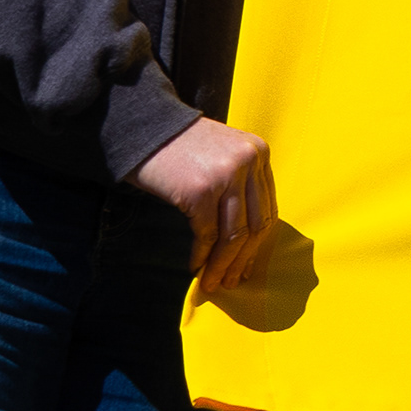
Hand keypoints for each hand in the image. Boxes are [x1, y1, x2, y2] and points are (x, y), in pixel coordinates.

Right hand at [128, 117, 277, 292]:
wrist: (143, 128)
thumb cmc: (180, 147)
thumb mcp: (223, 155)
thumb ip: (241, 184)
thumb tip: (246, 239)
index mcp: (259, 153)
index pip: (267, 209)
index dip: (257, 243)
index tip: (246, 265)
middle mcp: (249, 161)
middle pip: (255, 225)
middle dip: (242, 259)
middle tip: (231, 281)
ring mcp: (226, 175)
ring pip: (234, 235)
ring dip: (222, 264)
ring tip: (212, 282)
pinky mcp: (200, 191)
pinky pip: (207, 234)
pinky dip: (201, 255)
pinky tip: (195, 267)